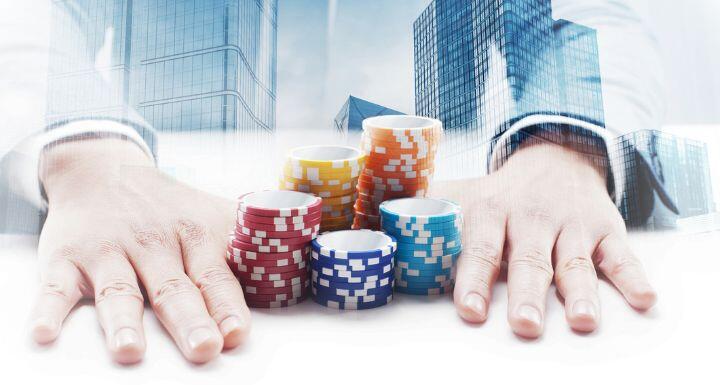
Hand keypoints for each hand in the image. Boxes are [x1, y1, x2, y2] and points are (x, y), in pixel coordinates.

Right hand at [31, 138, 249, 363]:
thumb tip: (309, 260)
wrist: (106, 170)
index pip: (216, 275)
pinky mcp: (68, 258)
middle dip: (189, 319)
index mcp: (195, 235)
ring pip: (120, 288)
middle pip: (174, 287)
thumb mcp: (216, 214)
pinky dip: (49, 309)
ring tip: (130, 350)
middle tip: (203, 348)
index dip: (228, 305)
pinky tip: (45, 333)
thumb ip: (253, 243)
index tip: (237, 332)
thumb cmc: (170, 207)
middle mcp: (155, 242)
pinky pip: (56, 286)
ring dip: (124, 320)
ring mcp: (110, 250)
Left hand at [431, 143, 655, 336]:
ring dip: (580, 292)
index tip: (468, 311)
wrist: (555, 156)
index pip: (479, 249)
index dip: (472, 280)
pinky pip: (621, 254)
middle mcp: (532, 218)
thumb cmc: (502, 192)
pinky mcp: (603, 228)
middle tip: (522, 325)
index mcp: (491, 212)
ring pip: (574, 261)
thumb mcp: (464, 195)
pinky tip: (643, 298)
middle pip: (528, 260)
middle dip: (526, 294)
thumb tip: (368, 223)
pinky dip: (632, 275)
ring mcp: (570, 224)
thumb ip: (427, 212)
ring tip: (584, 321)